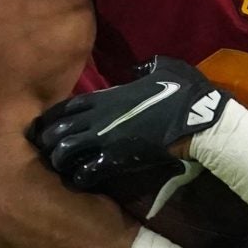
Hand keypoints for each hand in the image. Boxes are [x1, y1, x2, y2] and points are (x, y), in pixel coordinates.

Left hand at [31, 57, 227, 193]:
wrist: (197, 120)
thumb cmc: (185, 92)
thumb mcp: (165, 67)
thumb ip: (146, 66)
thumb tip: (139, 67)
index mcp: (107, 96)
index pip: (65, 107)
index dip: (53, 119)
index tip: (49, 128)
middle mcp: (99, 117)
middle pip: (56, 131)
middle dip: (49, 142)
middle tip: (51, 153)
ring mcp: (105, 139)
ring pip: (64, 152)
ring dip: (60, 162)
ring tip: (64, 169)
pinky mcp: (116, 160)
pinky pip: (85, 172)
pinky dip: (79, 178)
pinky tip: (81, 181)